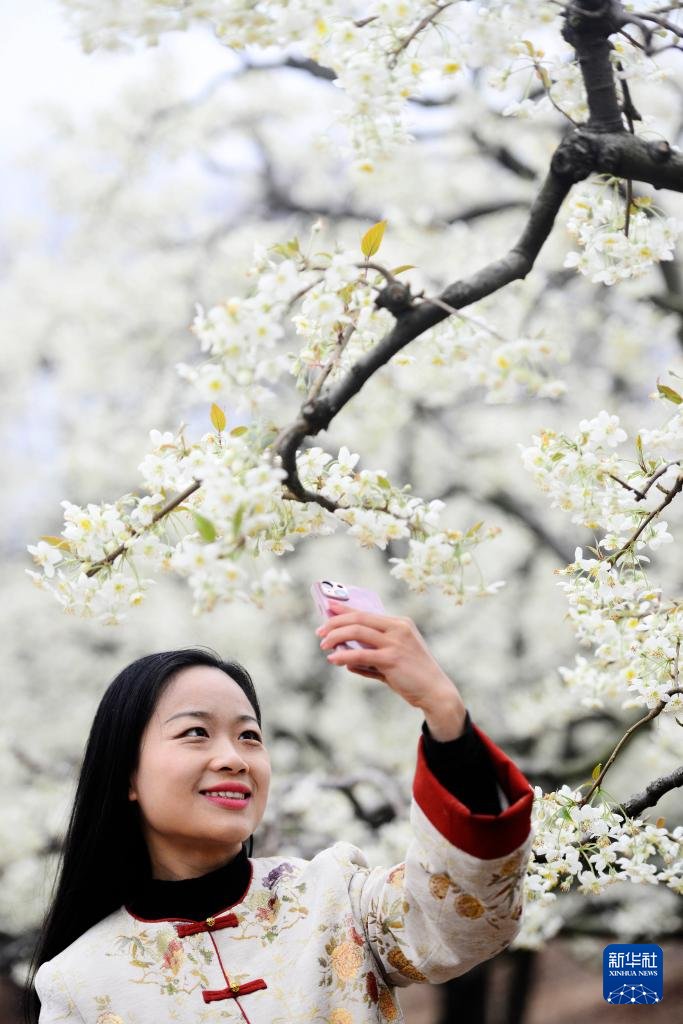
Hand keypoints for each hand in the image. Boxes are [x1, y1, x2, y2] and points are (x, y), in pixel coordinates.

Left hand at [316, 599, 466, 736]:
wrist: (435, 692)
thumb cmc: (414, 676)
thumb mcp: (393, 660)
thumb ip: (371, 659)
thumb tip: (346, 661)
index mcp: (400, 623)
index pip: (367, 612)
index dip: (345, 609)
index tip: (327, 608)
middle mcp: (399, 628)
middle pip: (359, 618)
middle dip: (335, 623)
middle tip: (320, 632)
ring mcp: (396, 642)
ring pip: (357, 632)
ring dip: (336, 637)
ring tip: (324, 646)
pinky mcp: (392, 658)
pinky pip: (361, 654)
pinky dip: (344, 655)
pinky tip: (334, 659)